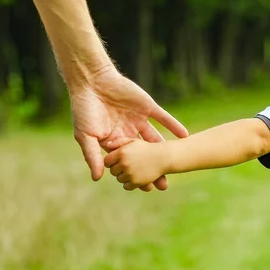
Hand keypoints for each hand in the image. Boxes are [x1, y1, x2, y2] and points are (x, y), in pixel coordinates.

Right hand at [71, 65, 187, 191]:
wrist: (92, 81)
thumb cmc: (84, 109)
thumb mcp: (85, 135)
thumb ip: (92, 156)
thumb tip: (97, 178)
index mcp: (114, 141)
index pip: (128, 162)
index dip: (136, 174)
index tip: (146, 188)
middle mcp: (128, 132)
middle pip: (144, 154)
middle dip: (154, 168)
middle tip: (164, 185)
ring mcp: (138, 119)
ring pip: (155, 139)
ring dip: (166, 149)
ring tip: (178, 162)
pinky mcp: (146, 106)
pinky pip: (162, 118)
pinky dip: (173, 126)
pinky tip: (184, 135)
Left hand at [104, 139, 169, 190]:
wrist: (163, 157)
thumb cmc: (147, 148)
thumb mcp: (133, 141)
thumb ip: (119, 142)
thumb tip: (107, 145)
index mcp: (121, 152)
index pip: (107, 161)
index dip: (111, 162)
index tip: (117, 161)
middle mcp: (124, 163)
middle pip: (112, 171)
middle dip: (118, 169)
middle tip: (127, 165)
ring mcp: (130, 173)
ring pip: (119, 179)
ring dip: (124, 176)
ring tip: (134, 170)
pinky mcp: (135, 182)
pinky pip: (126, 186)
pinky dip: (130, 183)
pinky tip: (136, 177)